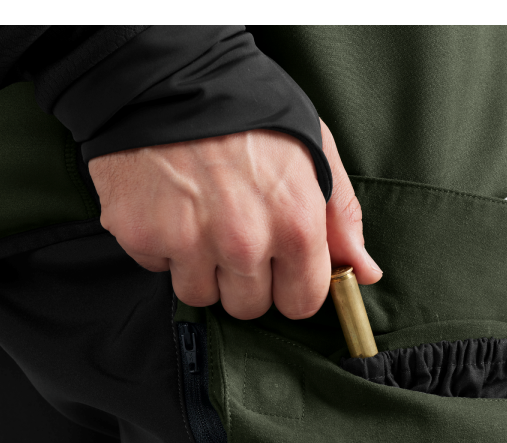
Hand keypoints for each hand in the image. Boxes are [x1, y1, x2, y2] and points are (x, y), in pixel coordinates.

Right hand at [88, 121, 381, 319]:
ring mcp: (189, 241)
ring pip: (201, 296)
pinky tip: (170, 207)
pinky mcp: (141, 235)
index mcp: (295, 224)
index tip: (280, 268)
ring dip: (201, 269)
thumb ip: (343, 219)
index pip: (300, 304)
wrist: (166, 72)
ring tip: (201, 218)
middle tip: (235, 233)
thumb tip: (365, 272)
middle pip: (248, 308)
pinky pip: (158, 269)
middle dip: (245, 280)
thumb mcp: (316, 152)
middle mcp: (244, 240)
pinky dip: (162, 246)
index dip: (291, 287)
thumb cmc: (250, 112)